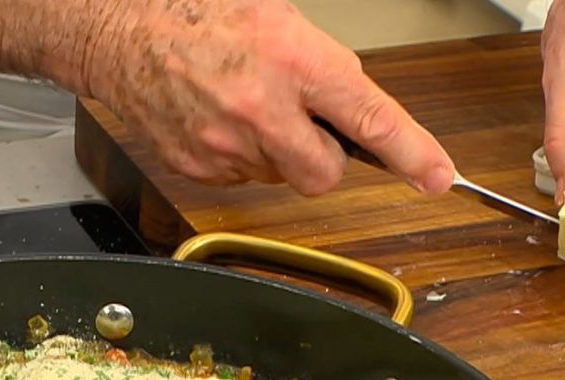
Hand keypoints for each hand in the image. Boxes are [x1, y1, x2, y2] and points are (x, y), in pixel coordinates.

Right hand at [84, 0, 453, 195]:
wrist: (127, 34)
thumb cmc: (201, 15)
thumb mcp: (280, 18)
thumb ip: (325, 66)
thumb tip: (357, 104)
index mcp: (294, 60)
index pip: (370, 118)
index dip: (412, 153)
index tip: (438, 177)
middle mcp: (263, 109)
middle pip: (324, 174)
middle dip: (324, 158)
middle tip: (305, 126)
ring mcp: (227, 145)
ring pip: (282, 177)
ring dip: (279, 153)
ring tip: (248, 109)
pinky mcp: (201, 168)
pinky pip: (243, 178)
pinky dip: (242, 157)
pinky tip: (223, 122)